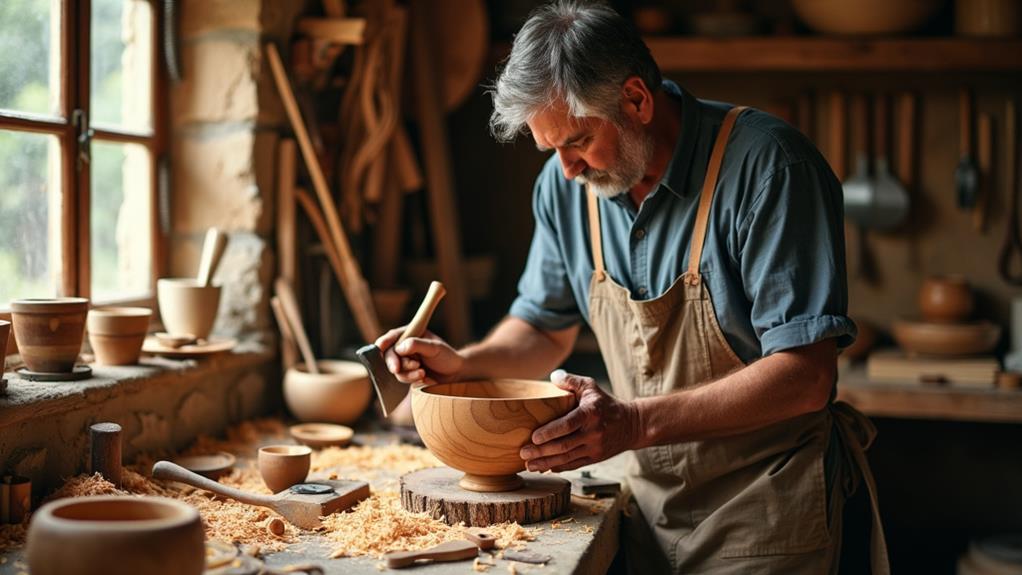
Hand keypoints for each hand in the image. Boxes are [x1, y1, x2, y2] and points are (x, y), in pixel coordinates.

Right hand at [374, 327, 464, 384]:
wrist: (455, 374)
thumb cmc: (447, 356)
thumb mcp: (434, 348)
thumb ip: (418, 345)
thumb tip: (400, 347)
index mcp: (410, 334)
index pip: (393, 336)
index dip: (384, 341)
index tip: (380, 347)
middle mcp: (405, 347)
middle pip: (389, 354)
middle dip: (394, 362)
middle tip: (397, 369)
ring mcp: (406, 361)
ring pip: (396, 369)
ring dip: (408, 373)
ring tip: (423, 373)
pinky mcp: (408, 373)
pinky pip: (403, 378)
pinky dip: (413, 379)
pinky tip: (425, 378)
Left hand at [519, 370, 641, 471]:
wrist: (632, 424)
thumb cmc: (605, 403)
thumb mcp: (591, 386)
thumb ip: (571, 381)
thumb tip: (553, 377)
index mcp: (590, 413)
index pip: (568, 424)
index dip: (550, 432)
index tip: (534, 437)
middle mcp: (593, 432)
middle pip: (564, 445)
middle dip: (541, 451)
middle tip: (523, 453)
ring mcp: (595, 447)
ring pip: (567, 458)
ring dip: (546, 463)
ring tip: (529, 465)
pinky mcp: (595, 458)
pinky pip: (574, 464)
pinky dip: (558, 467)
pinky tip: (544, 468)